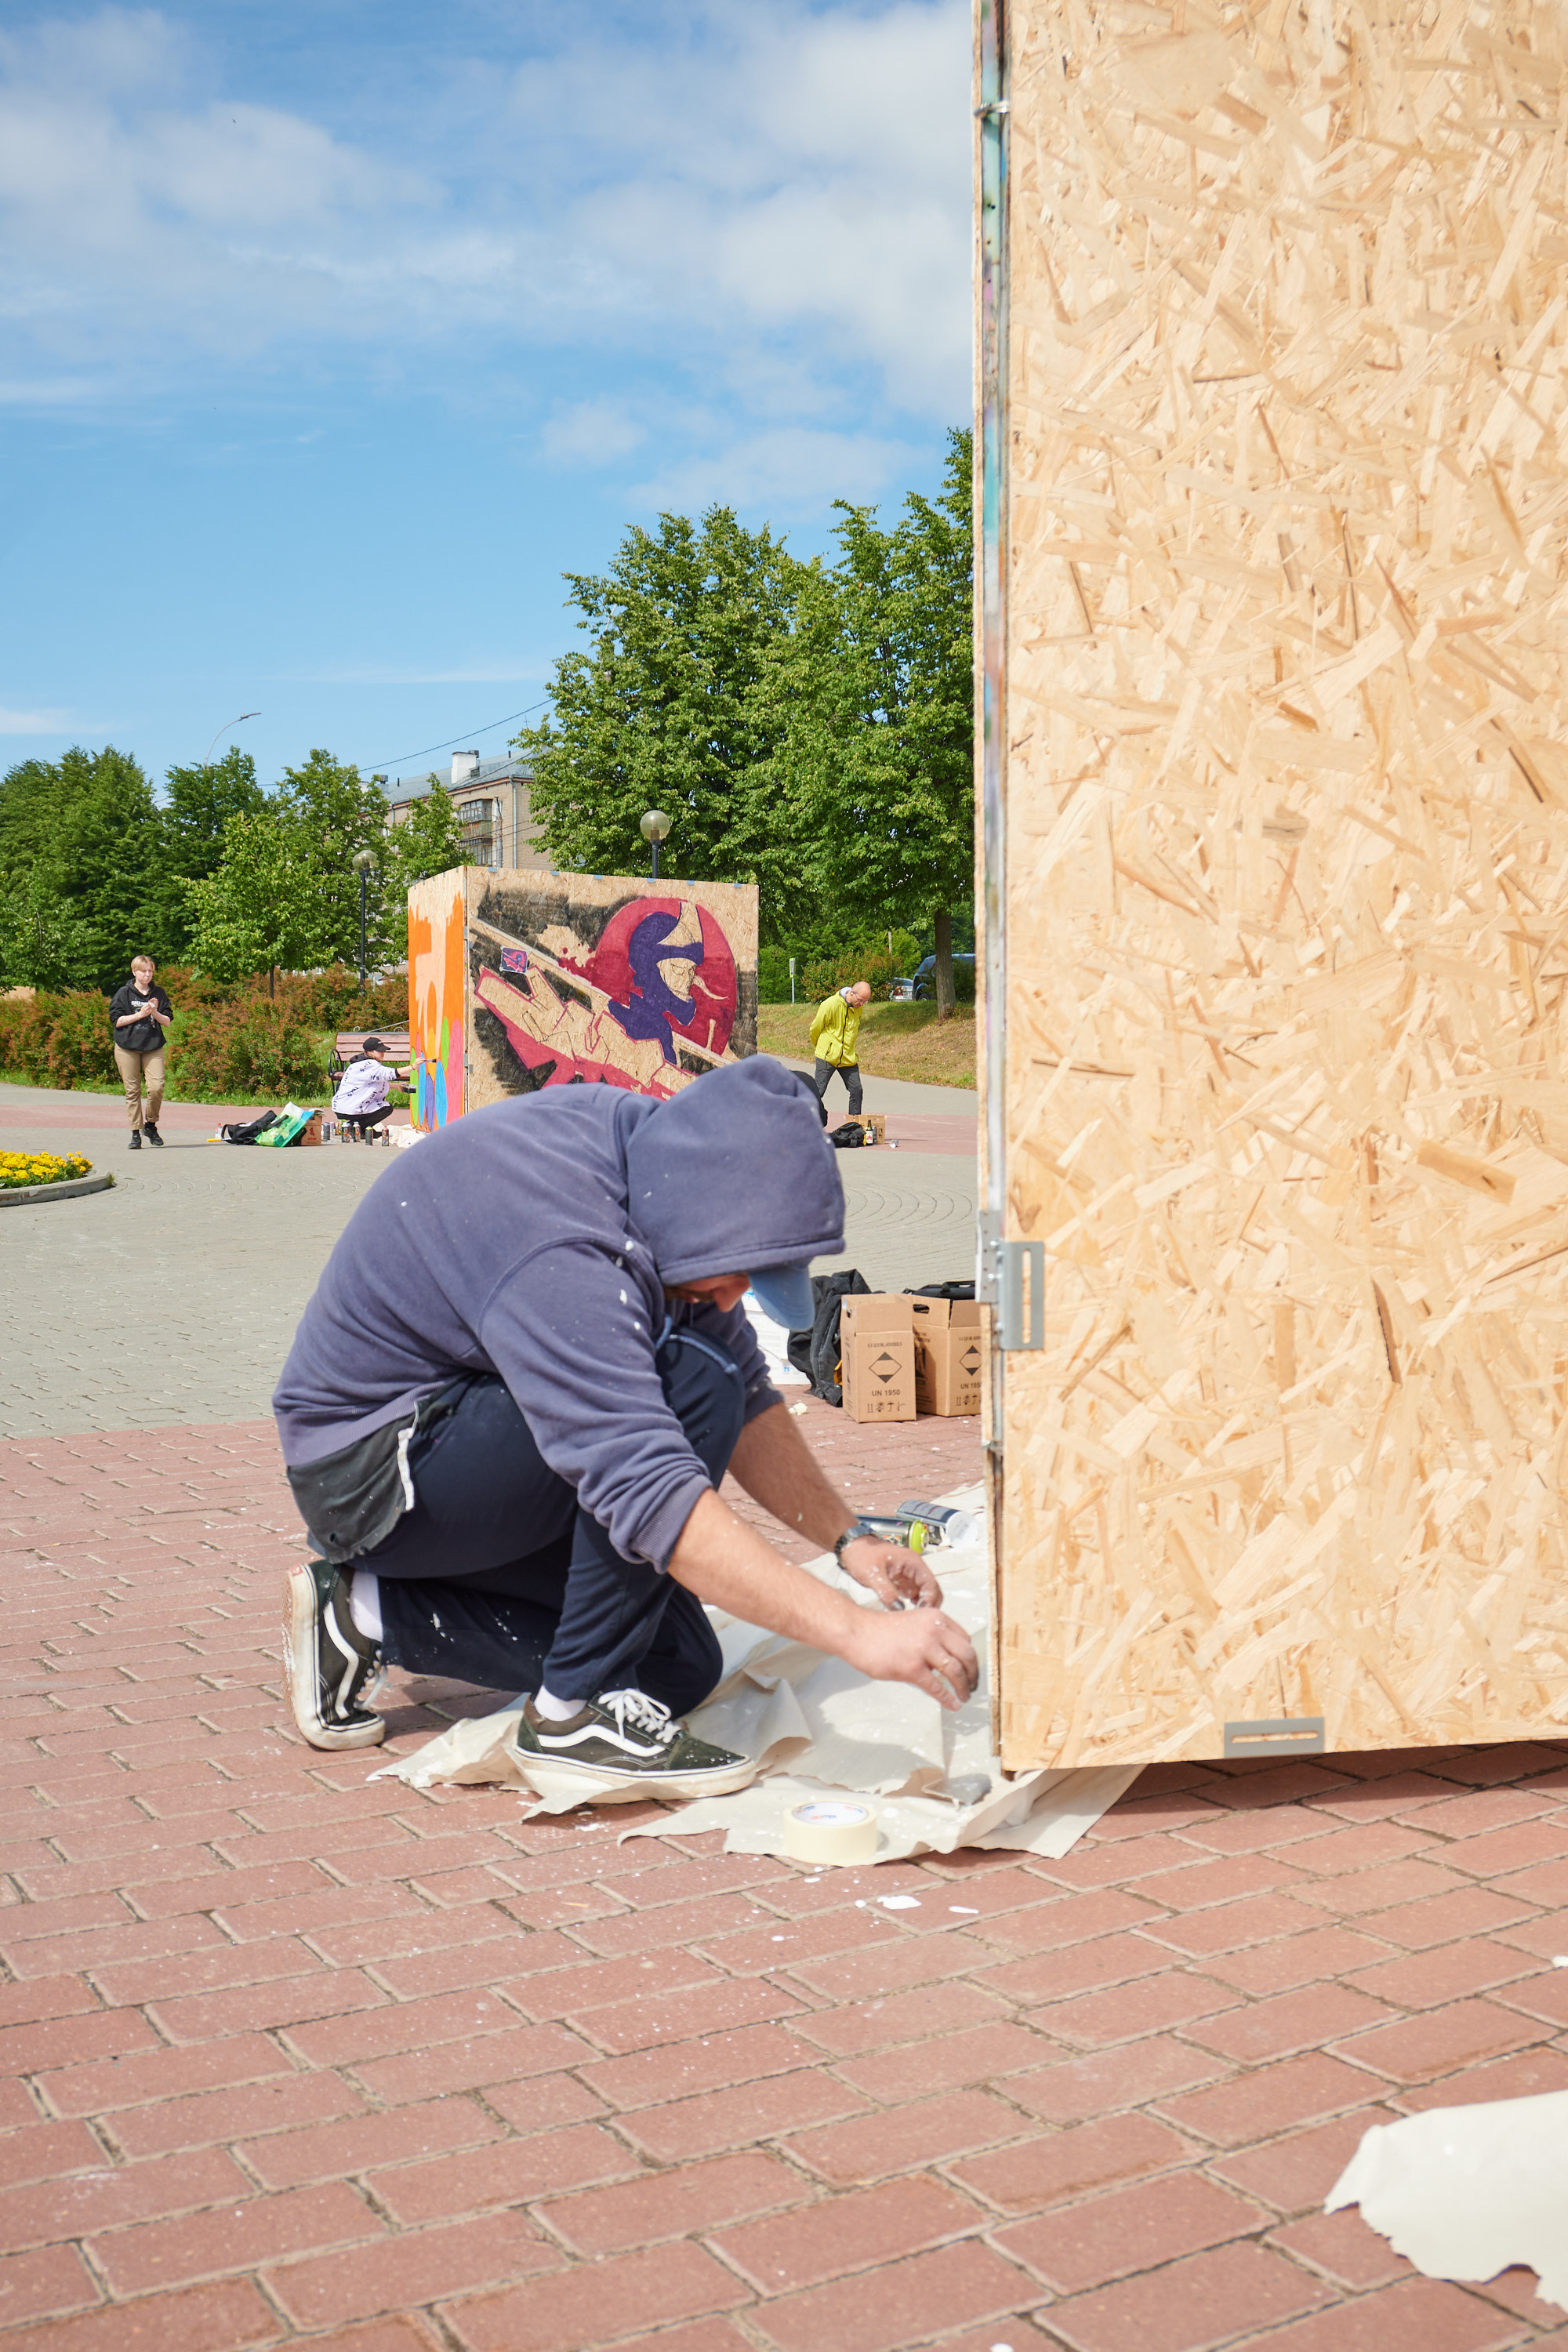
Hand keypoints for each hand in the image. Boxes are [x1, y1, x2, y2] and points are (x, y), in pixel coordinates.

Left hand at [838, 1533, 940, 1611]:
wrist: (851, 1548)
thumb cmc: (861, 1554)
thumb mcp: (872, 1574)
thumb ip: (886, 1592)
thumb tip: (898, 1609)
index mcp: (912, 1562)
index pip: (930, 1583)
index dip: (929, 1599)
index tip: (921, 1613)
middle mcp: (914, 1568)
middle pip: (932, 1589)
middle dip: (929, 1604)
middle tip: (918, 1619)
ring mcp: (909, 1575)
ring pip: (924, 1593)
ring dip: (922, 1605)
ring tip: (913, 1618)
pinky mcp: (902, 1582)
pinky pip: (914, 1595)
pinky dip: (914, 1605)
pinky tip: (906, 1614)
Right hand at [844, 1605, 978, 1710]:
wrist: (858, 1632)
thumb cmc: (881, 1629)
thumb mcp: (915, 1622)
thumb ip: (932, 1635)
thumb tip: (947, 1658)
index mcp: (936, 1618)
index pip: (965, 1639)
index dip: (969, 1656)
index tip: (970, 1667)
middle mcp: (934, 1631)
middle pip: (966, 1655)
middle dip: (973, 1673)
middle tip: (973, 1685)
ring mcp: (923, 1649)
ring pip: (956, 1671)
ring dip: (964, 1687)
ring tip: (965, 1696)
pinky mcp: (912, 1668)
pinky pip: (936, 1687)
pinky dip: (947, 1698)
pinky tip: (952, 1704)